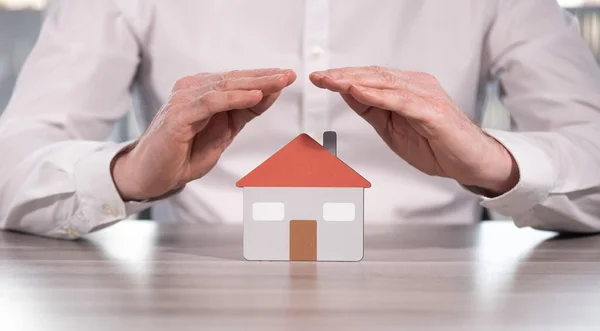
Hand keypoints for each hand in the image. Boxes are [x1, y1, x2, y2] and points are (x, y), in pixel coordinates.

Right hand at [112, 68, 295, 200]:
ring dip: (255, 83)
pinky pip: (211, 102)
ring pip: (225, 86)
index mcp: (203, 92)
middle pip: (234, 79)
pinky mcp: (178, 115)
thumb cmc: (184, 154)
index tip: (288, 76)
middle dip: (265, 77)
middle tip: (289, 74)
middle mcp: (192, 90)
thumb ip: (241, 114)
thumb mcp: (222, 133)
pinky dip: (234, 98)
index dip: (264, 78)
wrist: (152, 175)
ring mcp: (184, 100)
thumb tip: (266, 94)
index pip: (238, 81)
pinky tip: (255, 96)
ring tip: (279, 82)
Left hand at [310, 66, 517, 195]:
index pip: (369, 77)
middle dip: (343, 76)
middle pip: (373, 75)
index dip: (343, 77)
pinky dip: (377, 95)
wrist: (470, 163)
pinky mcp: (433, 111)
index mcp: (406, 88)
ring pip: (384, 83)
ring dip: (354, 81)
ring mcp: (426, 96)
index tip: (319, 78)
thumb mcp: (391, 128)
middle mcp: (416, 86)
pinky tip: (358, 92)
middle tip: (319, 76)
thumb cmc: (436, 146)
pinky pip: (401, 100)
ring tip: (332, 81)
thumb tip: (347, 93)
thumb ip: (372, 110)